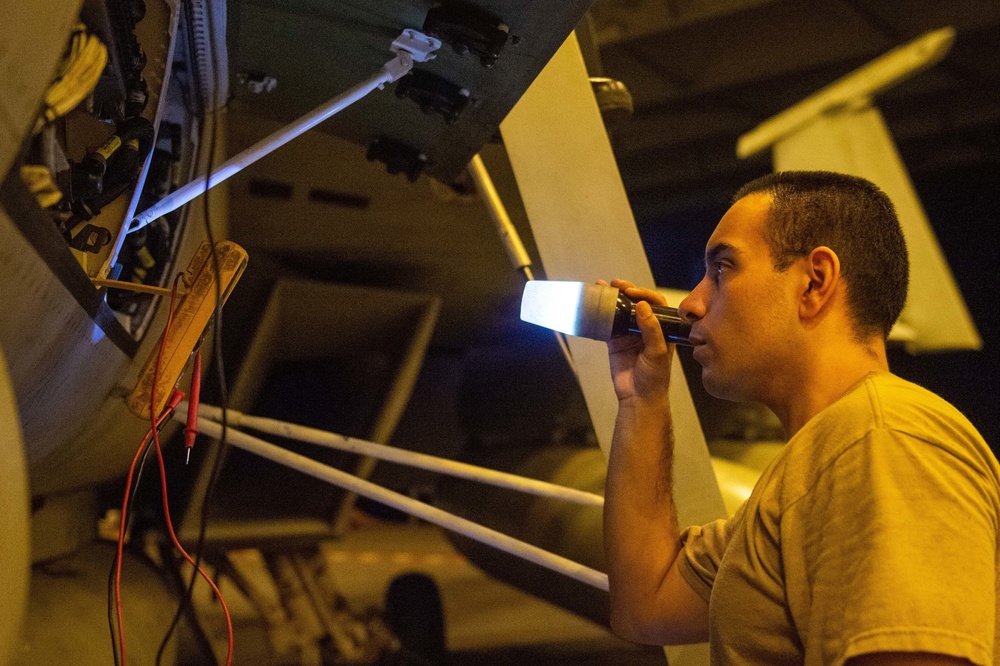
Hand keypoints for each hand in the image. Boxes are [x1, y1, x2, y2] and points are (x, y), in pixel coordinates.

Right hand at [601, 279, 673, 403]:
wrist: (638, 398)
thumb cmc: (655, 378)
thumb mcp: (657, 353)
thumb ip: (651, 329)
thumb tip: (643, 306)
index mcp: (661, 329)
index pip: (655, 304)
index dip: (644, 294)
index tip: (632, 292)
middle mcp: (646, 328)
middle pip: (636, 303)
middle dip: (626, 291)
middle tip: (616, 284)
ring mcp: (629, 334)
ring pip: (621, 311)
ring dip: (612, 298)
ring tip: (602, 287)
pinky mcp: (615, 342)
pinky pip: (607, 324)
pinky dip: (600, 315)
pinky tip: (593, 305)